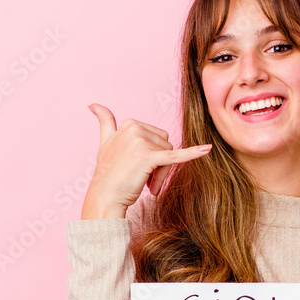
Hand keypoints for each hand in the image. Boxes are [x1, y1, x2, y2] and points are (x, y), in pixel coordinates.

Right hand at [81, 103, 211, 217]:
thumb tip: (92, 104)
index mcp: (129, 123)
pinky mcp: (149, 158)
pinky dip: (192, 153)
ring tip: (146, 183)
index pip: (157, 136)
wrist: (105, 196)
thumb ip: (105, 122)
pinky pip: (176, 156)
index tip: (138, 167)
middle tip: (144, 178)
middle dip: (160, 163)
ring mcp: (141, 142)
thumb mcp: (105, 142)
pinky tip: (207, 149)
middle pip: (166, 143)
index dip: (153, 153)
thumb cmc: (109, 173)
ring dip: (161, 173)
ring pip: (170, 154)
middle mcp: (135, 128)